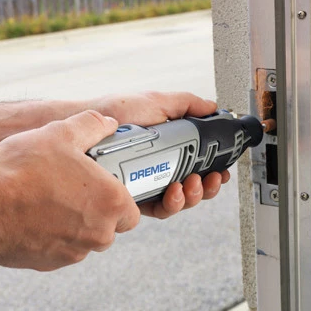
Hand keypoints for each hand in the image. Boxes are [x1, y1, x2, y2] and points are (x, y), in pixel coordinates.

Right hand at [0, 110, 139, 272]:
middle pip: (109, 228)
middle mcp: (98, 233)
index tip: (106, 191)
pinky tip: (35, 216)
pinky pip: (59, 250)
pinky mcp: (48, 263)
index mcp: (111, 203)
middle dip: (97, 213)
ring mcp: (73, 252)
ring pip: (83, 240)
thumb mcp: (61, 133)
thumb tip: (106, 123)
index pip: (132, 213)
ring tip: (52, 201)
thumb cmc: (23, 170)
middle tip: (76, 192)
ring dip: (74, 225)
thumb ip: (91, 126)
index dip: (120, 201)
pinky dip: (52, 236)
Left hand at [89, 91, 230, 218]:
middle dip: (206, 187)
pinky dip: (172, 203)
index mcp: (169, 147)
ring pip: (179, 201)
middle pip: (192, 186)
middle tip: (209, 178)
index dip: (212, 171)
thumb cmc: (117, 112)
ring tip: (191, 183)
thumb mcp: (157, 103)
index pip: (197, 164)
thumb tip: (212, 107)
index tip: (221, 170)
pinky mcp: (134, 196)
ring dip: (192, 196)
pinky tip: (174, 191)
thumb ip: (186, 105)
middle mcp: (160, 167)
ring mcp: (148, 182)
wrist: (89, 127)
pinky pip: (159, 208)